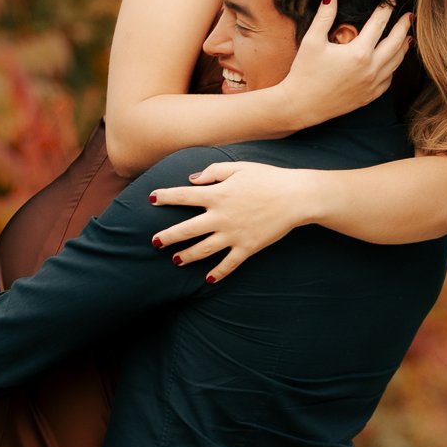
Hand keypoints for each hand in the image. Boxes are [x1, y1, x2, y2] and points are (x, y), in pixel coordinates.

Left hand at [149, 160, 315, 281]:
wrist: (295, 197)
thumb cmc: (267, 178)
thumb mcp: (238, 167)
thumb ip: (213, 171)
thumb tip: (192, 179)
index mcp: (217, 194)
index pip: (183, 196)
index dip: (165, 197)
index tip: (151, 199)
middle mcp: (221, 216)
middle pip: (186, 229)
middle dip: (168, 237)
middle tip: (155, 242)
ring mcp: (233, 234)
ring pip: (203, 250)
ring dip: (187, 256)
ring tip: (176, 261)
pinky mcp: (247, 247)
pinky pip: (229, 264)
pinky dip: (218, 273)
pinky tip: (208, 279)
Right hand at [276, 0, 411, 127]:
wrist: (301, 106)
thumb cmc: (305, 72)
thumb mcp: (312, 41)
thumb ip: (324, 16)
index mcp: (359, 52)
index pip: (379, 24)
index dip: (386, 8)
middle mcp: (371, 68)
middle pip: (395, 42)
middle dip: (403, 27)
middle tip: (409, 16)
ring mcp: (372, 84)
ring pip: (396, 62)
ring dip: (403, 47)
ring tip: (407, 37)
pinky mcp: (369, 96)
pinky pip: (389, 79)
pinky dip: (394, 67)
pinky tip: (393, 62)